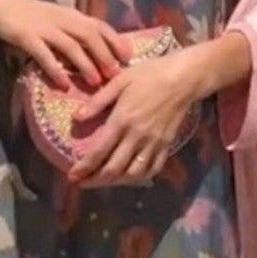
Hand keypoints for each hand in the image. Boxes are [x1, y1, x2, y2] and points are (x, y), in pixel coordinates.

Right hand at [0, 0, 129, 89]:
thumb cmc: (34, 15)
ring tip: (95, 81)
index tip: (128, 56)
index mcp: (72, 15)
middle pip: (89, 35)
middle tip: (115, 74)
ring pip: (70, 46)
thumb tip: (98, 52)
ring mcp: (45, 28)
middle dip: (104, 55)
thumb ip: (76, 32)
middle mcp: (62, 20)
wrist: (2, 4)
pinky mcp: (27, 37)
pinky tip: (63, 83)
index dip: (115, 40)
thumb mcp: (59, 19)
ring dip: (85, 64)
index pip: (99, 25)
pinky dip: (55, 69)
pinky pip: (44, 54)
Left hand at [65, 54, 198, 187]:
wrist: (183, 78)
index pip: (99, 152)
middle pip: (114, 169)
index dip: (84, 168)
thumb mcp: (119, 81)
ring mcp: (153, 143)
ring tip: (102, 180)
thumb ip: (97, 102)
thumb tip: (76, 118)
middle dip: (95, 180)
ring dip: (115, 182)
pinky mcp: (166, 145)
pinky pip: (152, 169)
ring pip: (133, 174)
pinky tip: (128, 176)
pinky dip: (139, 178)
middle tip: (81, 183)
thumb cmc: (149, 75)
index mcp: (122, 120)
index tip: (72, 176)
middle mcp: (137, 136)